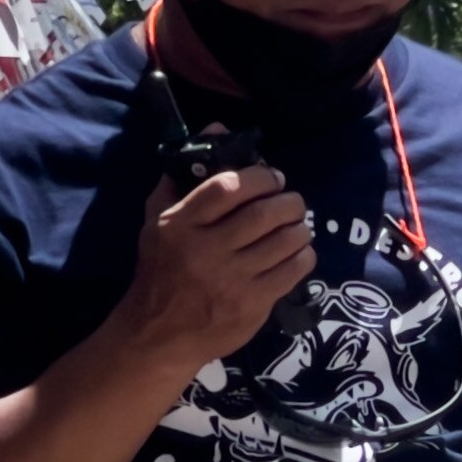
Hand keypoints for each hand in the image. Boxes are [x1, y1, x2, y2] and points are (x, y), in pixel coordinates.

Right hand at [116, 165, 313, 374]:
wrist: (158, 332)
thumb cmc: (160, 268)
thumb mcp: (158, 219)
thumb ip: (184, 175)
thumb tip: (216, 129)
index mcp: (180, 224)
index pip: (229, 187)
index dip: (260, 176)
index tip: (272, 178)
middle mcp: (206, 250)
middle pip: (266, 213)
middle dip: (289, 201)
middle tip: (291, 202)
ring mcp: (232, 279)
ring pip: (286, 240)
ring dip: (301, 227)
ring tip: (296, 225)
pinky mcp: (253, 304)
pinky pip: (294, 269)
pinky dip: (304, 254)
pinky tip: (297, 251)